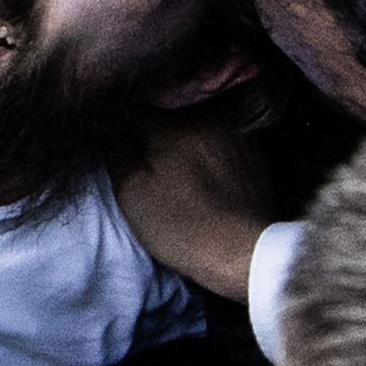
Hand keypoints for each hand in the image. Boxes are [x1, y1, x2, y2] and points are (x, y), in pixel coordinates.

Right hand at [115, 113, 275, 300]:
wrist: (244, 254)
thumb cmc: (182, 226)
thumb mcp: (133, 194)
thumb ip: (117, 154)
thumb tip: (112, 132)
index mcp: (174, 126)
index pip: (135, 111)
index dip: (121, 129)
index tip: (119, 151)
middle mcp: (207, 121)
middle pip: (167, 118)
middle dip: (152, 137)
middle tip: (148, 168)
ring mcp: (235, 137)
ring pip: (195, 130)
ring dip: (181, 145)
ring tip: (177, 177)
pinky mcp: (253, 157)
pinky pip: (220, 145)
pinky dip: (207, 156)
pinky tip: (204, 181)